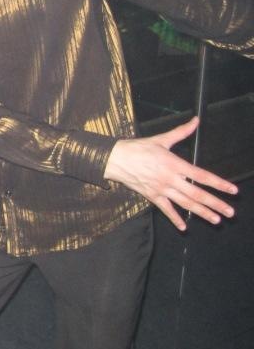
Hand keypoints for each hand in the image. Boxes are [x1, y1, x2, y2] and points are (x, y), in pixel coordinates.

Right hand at [104, 117, 236, 230]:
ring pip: (185, 203)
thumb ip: (181, 132)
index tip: (232, 191)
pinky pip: (166, 209)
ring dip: (202, 212)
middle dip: (215, 204)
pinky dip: (175, 218)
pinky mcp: (152, 196)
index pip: (202, 176)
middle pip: (197, 194)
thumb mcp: (161, 139)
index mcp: (175, 164)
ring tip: (216, 220)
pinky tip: (184, 227)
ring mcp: (161, 189)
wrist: (115, 159)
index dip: (219, 184)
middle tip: (230, 213)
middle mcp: (170, 179)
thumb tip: (196, 120)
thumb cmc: (138, 148)